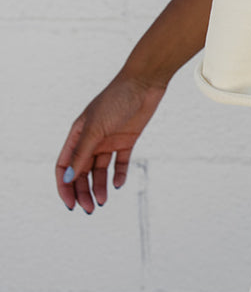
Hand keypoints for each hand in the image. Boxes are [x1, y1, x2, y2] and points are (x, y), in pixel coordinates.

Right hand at [55, 70, 166, 213]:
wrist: (144, 83)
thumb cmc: (116, 99)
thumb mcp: (95, 128)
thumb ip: (82, 153)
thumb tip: (68, 178)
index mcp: (77, 134)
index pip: (64, 165)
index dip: (64, 186)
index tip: (70, 204)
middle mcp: (91, 139)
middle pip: (81, 172)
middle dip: (82, 192)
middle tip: (89, 209)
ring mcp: (109, 140)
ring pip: (99, 171)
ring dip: (99, 187)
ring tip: (103, 202)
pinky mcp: (127, 140)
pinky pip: (120, 163)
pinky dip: (118, 174)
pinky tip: (118, 184)